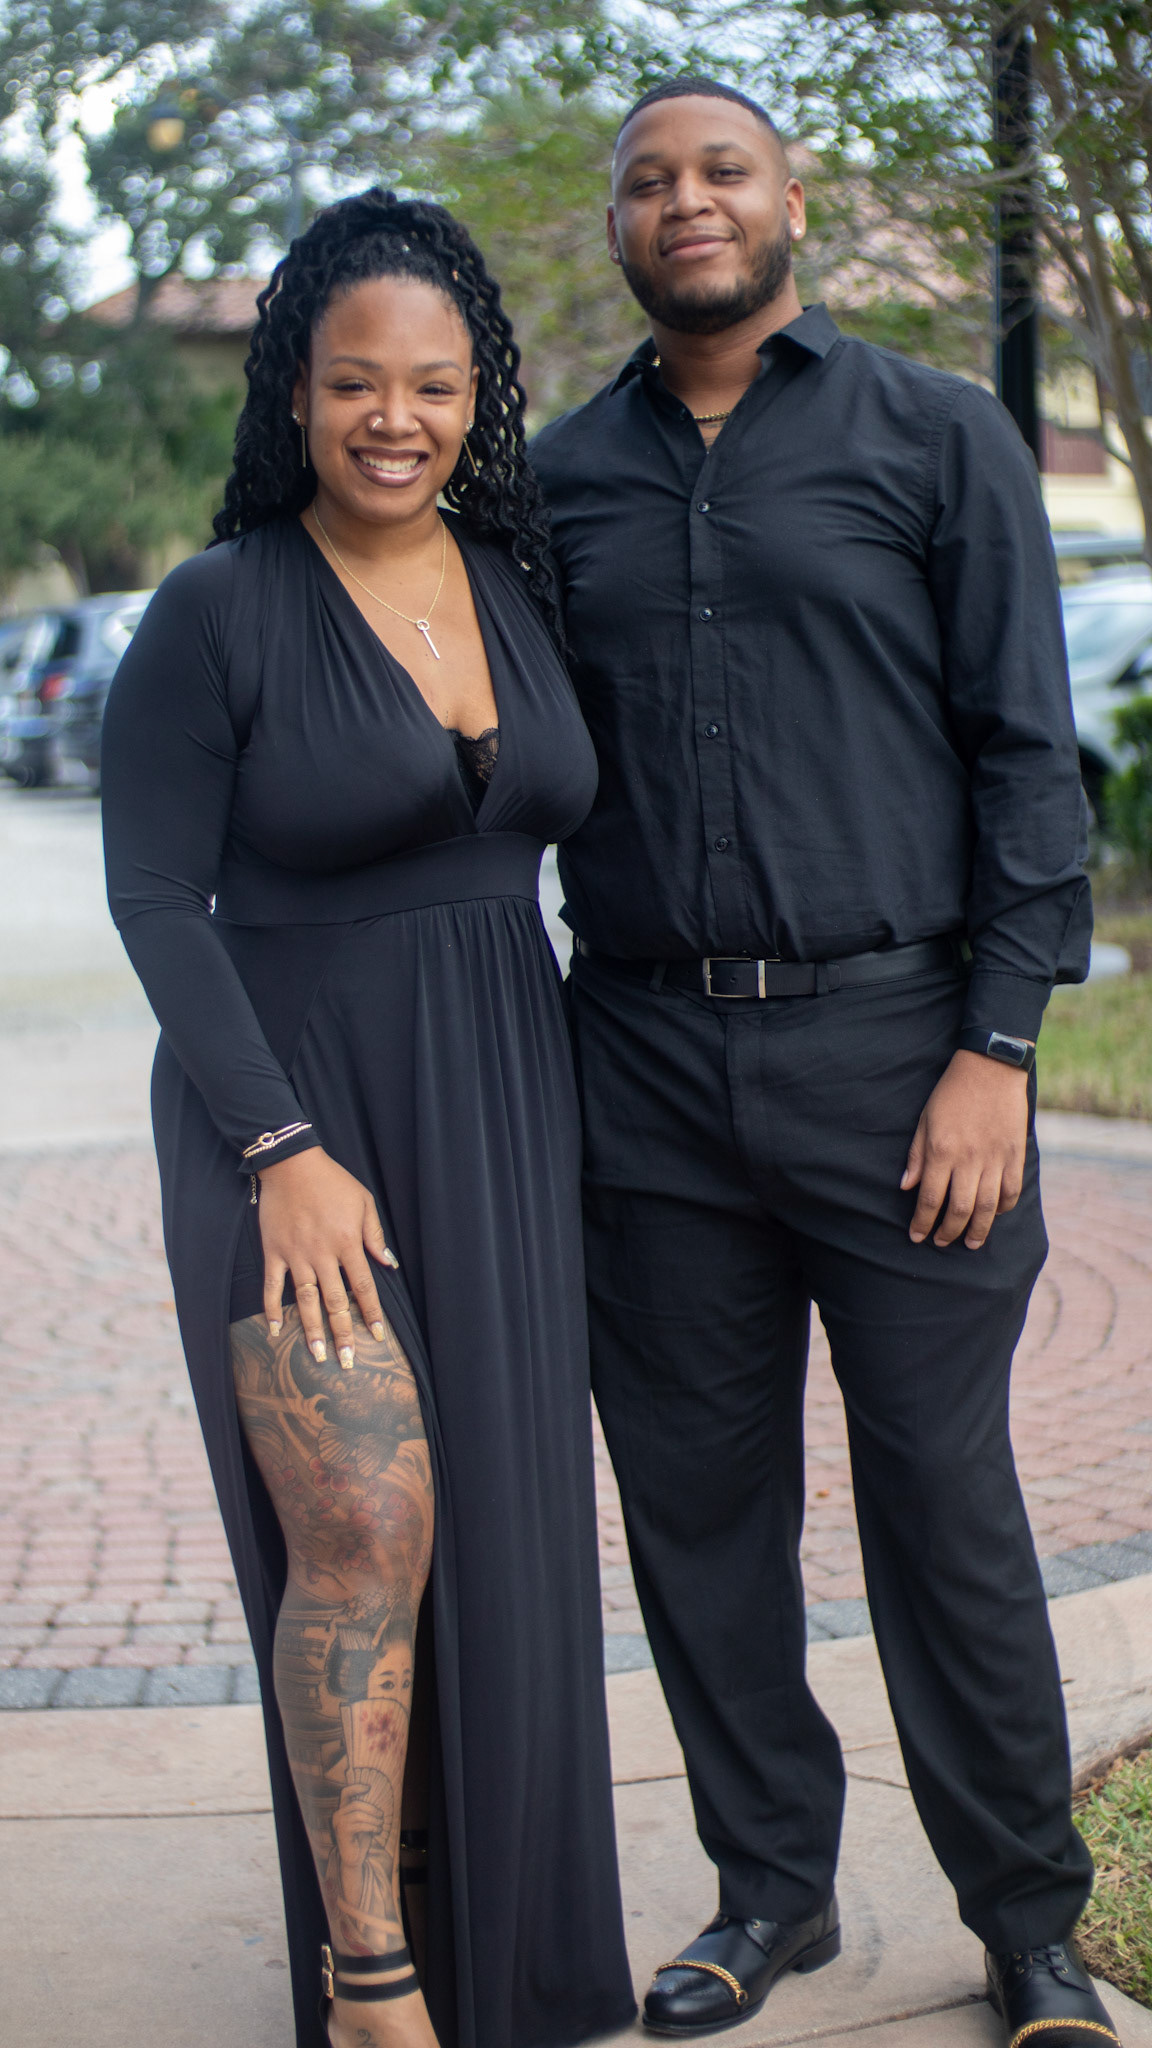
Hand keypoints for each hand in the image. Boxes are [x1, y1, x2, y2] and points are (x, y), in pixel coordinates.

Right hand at [257, 1148, 397, 1364]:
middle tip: (347, 1362)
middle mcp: (322, 1254)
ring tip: (316, 1355)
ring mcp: (296, 1255)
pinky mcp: (274, 1251)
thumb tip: (388, 1264)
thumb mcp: (363, 1202)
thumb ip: (374, 1235)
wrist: (291, 1164)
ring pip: (305, 1300)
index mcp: (347, 1243)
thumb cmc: (332, 1181)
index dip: (371, 1314)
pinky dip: (271, 1309)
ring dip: (312, 1330)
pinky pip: (271, 1286)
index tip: (378, 1336)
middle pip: (335, 1302)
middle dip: (343, 1334)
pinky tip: (276, 1331)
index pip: (363, 1287)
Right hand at [331, 1790, 388, 1872]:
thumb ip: (365, 1812)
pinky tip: (377, 1831)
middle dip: (372, 1809)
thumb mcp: (363, 1822)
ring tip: (380, 1825)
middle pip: (356, 1804)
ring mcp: (339, 1823)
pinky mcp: (343, 1832)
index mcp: (341, 1811)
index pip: (345, 1793)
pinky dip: (372, 1826)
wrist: (354, 1859)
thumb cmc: (360, 1840)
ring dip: (374, 1819)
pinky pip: (360, 1824)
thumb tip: (375, 1801)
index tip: (369, 1787)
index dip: (356, 1787)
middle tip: (382, 1816)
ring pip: (359, 1814)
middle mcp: (337, 1815)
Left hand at [901, 1049, 1029, 1249]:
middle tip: (942, 1242)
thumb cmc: (951, 1092)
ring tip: (971, 1243)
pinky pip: (1012, 1190)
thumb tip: (906, 1186)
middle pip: (960, 1210)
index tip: (917, 1237)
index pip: (930, 1199)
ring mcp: (995, 1159)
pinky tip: (995, 1214)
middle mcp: (968, 1160)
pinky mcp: (1015, 1154)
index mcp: (942, 1151)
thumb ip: (916, 1155)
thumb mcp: (925, 1120)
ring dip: (979, 1230)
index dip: (922, 1223)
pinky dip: (1004, 1207)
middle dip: (948, 1232)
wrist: (990, 1067)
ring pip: (988, 1207)